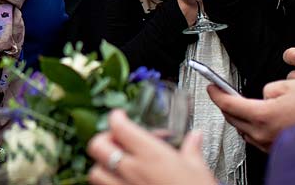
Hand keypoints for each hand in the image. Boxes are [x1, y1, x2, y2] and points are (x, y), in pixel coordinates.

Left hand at [87, 110, 216, 184]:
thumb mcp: (198, 170)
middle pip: (97, 146)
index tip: (120, 117)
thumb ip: (191, 150)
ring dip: (103, 165)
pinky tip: (122, 183)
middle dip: (104, 139)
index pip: (119, 126)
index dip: (116, 117)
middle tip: (117, 140)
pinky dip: (109, 184)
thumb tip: (195, 137)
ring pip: (95, 172)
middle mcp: (132, 171)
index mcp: (151, 155)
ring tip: (117, 165)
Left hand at [207, 80, 294, 151]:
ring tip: (243, 104)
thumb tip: (263, 95)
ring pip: (241, 127)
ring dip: (238, 116)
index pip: (228, 104)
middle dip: (225, 103)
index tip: (211, 86)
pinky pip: (253, 136)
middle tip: (223, 93)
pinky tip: (258, 118)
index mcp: (261, 115)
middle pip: (231, 117)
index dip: (216, 93)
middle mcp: (260, 132)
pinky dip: (251, 125)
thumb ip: (270, 88)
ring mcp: (265, 143)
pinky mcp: (271, 149)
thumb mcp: (291, 87)